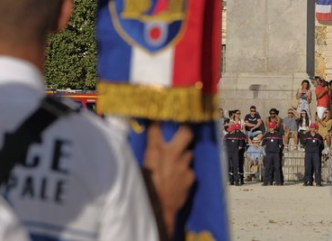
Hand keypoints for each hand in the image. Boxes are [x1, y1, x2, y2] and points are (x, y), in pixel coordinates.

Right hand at [142, 123, 194, 239]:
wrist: (158, 211)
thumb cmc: (144, 190)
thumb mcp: (140, 170)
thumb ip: (148, 156)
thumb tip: (151, 149)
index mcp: (154, 152)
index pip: (156, 128)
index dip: (158, 121)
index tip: (159, 118)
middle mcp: (172, 155)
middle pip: (186, 133)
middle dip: (186, 130)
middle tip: (183, 130)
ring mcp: (184, 166)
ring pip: (189, 153)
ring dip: (184, 155)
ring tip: (176, 162)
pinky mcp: (191, 177)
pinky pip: (189, 169)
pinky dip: (185, 171)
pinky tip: (178, 178)